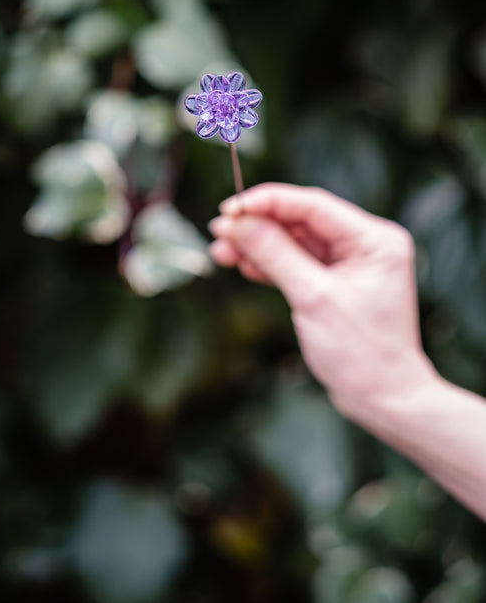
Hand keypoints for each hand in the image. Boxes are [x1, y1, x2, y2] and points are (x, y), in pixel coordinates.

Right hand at [209, 183, 437, 421]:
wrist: (384, 400)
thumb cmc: (361, 352)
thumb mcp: (313, 298)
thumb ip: (275, 254)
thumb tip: (237, 223)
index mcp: (374, 239)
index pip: (312, 205)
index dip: (267, 202)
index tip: (230, 209)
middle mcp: (366, 244)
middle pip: (301, 220)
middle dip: (258, 226)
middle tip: (218, 234)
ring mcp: (351, 263)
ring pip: (295, 241)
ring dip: (259, 245)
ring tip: (222, 253)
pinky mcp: (336, 282)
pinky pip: (298, 262)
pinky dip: (271, 263)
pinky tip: (244, 266)